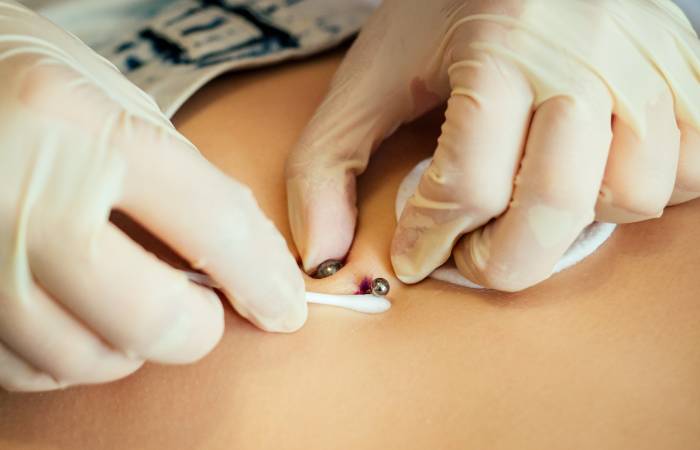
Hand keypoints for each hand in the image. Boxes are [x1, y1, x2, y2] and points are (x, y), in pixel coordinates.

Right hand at [0, 1, 305, 391]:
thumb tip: (240, 253)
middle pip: (149, 318)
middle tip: (202, 314)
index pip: (211, 225)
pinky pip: (22, 368)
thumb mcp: (111, 98)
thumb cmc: (24, 79)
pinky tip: (78, 318)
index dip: (263, 279)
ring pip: (84, 357)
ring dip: (129, 346)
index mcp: (79, 127)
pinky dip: (67, 357)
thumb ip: (176, 174)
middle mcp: (20, 195)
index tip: (284, 306)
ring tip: (131, 304)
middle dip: (196, 329)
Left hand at [286, 0, 699, 290]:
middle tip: (473, 254)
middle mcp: (583, 57)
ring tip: (534, 201)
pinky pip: (691, 169)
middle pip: (555, 205)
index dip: (431, 240)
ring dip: (576, 220)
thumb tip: (321, 257)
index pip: (467, 184)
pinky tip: (595, 175)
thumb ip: (327, 163)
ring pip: (632, 195)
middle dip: (503, 259)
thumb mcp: (372, 75)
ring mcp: (645, 65)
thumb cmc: (447, 8)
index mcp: (497, 47)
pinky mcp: (685, 73)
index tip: (417, 254)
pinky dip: (645, 190)